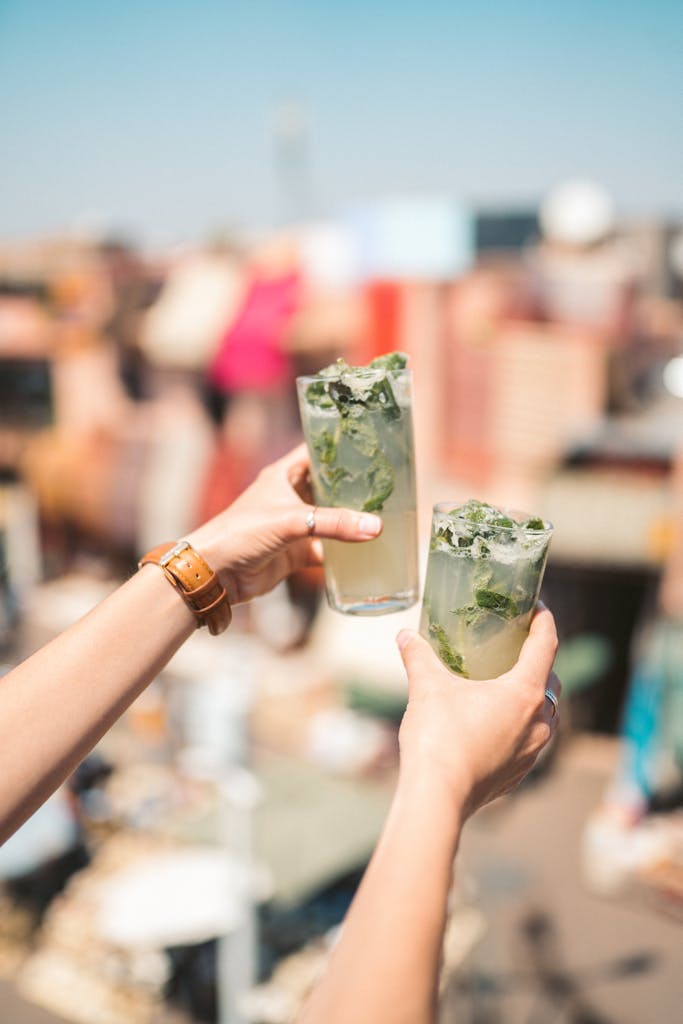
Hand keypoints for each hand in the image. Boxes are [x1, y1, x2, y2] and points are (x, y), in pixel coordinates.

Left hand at [186, 444, 381, 603]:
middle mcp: (291, 496)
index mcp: (284, 475)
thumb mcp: (290, 521)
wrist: (216, 572)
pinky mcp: (297, 551)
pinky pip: (328, 549)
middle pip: (330, 486)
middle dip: (355, 486)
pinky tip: (368, 549)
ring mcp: (296, 525)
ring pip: (331, 518)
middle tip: (390, 482)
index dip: (341, 445)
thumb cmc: (241, 532)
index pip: (317, 451)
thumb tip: (375, 526)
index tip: (372, 442)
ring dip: (352, 519)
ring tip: (388, 513)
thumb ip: (334, 523)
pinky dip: (345, 552)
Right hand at [396, 606, 559, 817]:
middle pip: (549, 681)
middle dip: (537, 661)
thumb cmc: (438, 738)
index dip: (544, 622)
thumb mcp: (426, 688)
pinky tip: (494, 722)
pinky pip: (529, 740)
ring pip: (543, 714)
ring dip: (531, 696)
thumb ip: (419, 656)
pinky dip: (519, 724)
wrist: (437, 797)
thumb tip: (404, 636)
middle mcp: (538, 722)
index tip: (538, 607)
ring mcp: (532, 752)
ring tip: (505, 685)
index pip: (546, 646)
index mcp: (524, 693)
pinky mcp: (519, 773)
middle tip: (515, 646)